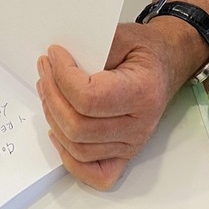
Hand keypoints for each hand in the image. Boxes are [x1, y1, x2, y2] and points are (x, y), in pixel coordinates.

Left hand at [35, 22, 177, 189]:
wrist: (163, 66)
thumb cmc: (143, 52)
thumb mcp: (121, 36)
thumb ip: (92, 47)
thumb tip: (57, 61)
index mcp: (143, 93)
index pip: (88, 99)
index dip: (62, 76)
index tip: (53, 54)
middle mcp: (139, 125)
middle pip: (78, 126)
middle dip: (52, 95)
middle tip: (45, 69)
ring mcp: (131, 144)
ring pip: (78, 147)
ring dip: (53, 118)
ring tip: (46, 90)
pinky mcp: (124, 155)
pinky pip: (93, 173)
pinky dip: (69, 157)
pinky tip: (58, 130)